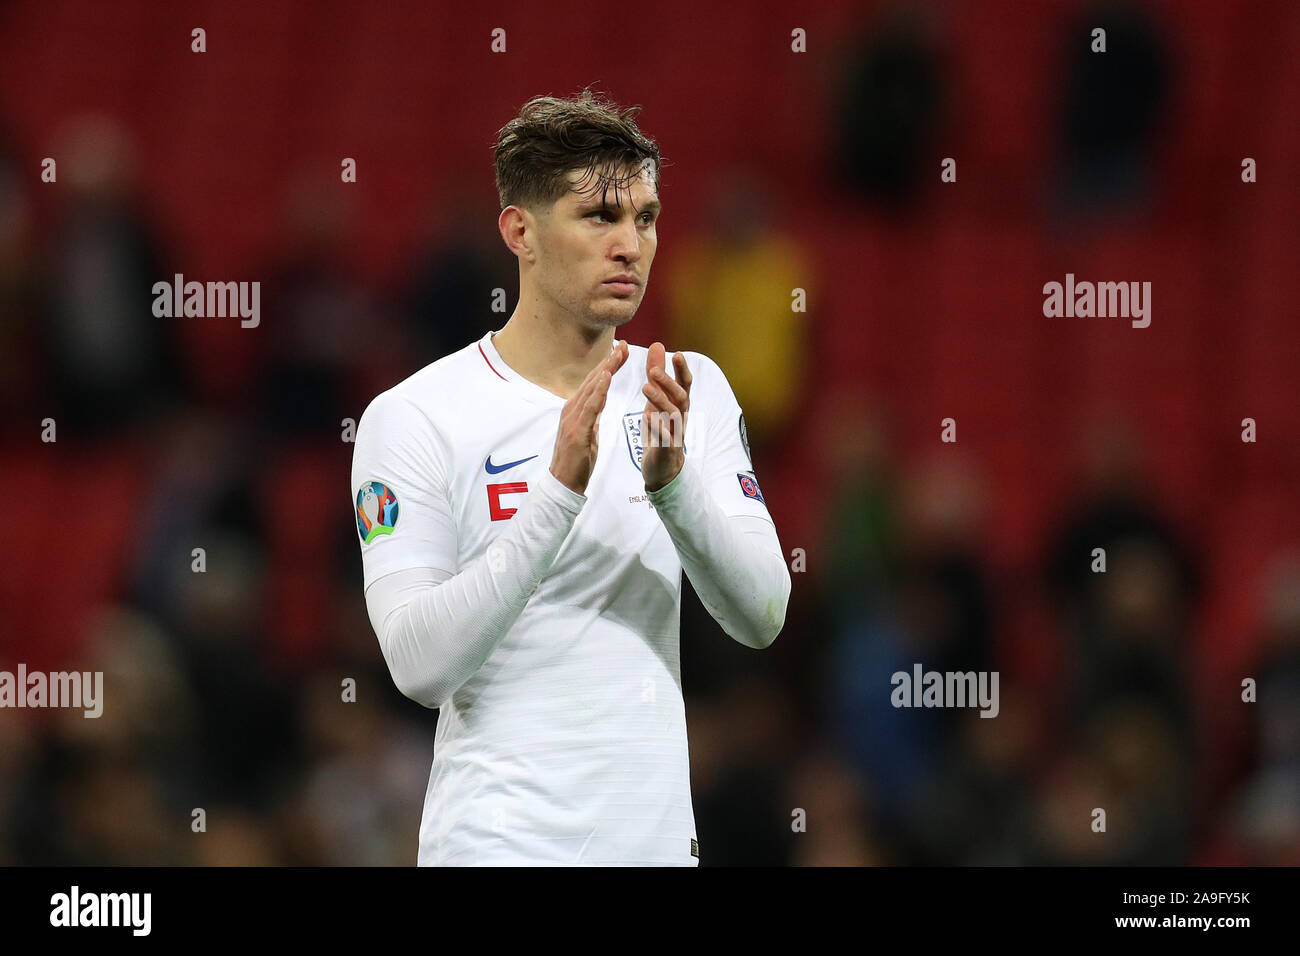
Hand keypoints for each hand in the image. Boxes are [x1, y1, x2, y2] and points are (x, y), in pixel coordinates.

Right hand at [549, 340, 628, 494]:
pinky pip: (589, 407)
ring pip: (591, 389)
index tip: (620, 351)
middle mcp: (571, 409)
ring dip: (605, 370)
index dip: (607, 365)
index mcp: (575, 410)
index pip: (594, 383)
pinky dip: (597, 391)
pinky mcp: (577, 431)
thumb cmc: (577, 461)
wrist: (564, 483)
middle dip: (608, 361)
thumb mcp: (588, 433)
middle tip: (623, 344)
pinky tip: (606, 378)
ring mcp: (572, 419)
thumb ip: (592, 415)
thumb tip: (600, 401)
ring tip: (617, 354)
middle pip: (592, 380)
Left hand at [641, 342, 690, 491]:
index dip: (682, 370)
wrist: (663, 468)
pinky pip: (665, 438)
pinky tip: (646, 417)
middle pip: (681, 397)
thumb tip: (657, 344)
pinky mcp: (667, 450)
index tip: (676, 354)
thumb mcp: (658, 399)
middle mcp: (681, 417)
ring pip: (674, 416)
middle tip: (654, 370)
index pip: (685, 384)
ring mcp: (676, 434)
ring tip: (645, 387)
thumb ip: (657, 374)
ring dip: (661, 400)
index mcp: (679, 405)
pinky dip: (657, 427)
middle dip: (670, 383)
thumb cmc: (661, 429)